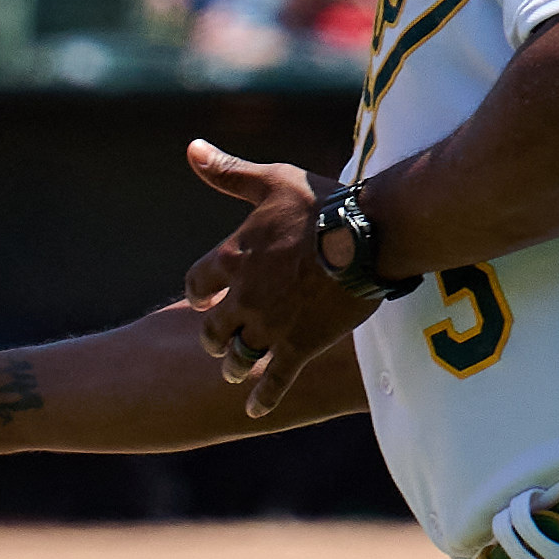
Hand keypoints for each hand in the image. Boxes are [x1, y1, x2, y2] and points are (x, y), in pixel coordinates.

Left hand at [178, 139, 381, 417]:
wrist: (368, 235)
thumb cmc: (323, 202)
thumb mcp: (271, 180)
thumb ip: (228, 171)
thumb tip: (191, 148)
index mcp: (235, 256)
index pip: (199, 282)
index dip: (199, 293)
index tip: (200, 300)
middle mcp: (245, 295)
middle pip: (215, 327)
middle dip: (213, 337)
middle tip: (215, 344)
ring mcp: (271, 324)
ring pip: (240, 355)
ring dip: (234, 365)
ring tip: (233, 373)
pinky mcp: (300, 345)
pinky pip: (275, 379)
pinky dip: (262, 398)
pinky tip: (253, 411)